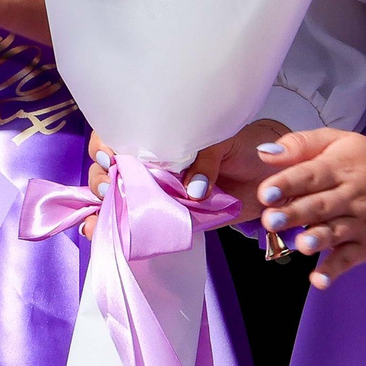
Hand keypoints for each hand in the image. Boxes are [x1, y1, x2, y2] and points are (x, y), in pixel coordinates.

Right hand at [85, 121, 288, 225]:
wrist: (272, 178)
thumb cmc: (246, 147)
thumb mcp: (225, 140)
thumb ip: (205, 158)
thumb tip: (192, 190)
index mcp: (161, 135)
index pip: (120, 132)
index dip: (106, 144)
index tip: (110, 158)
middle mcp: (152, 162)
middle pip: (109, 167)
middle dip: (100, 178)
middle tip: (112, 188)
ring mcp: (156, 191)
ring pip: (115, 196)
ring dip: (99, 207)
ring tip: (97, 219)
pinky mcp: (166, 217)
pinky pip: (134, 223)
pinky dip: (109, 228)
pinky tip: (94, 232)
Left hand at [251, 127, 365, 285]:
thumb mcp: (338, 141)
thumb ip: (300, 144)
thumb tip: (264, 153)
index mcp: (339, 167)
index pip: (310, 175)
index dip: (287, 183)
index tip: (265, 192)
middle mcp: (350, 195)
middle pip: (319, 206)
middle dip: (294, 214)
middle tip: (269, 220)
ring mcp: (360, 223)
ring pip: (336, 233)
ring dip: (316, 240)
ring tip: (299, 245)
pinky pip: (350, 259)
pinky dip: (334, 270)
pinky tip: (318, 279)